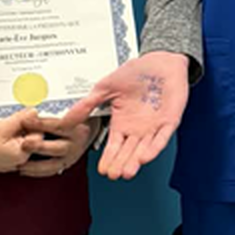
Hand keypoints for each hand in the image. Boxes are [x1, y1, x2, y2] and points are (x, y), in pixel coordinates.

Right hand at [0, 109, 46, 173]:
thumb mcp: (0, 127)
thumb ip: (20, 120)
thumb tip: (35, 112)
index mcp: (22, 154)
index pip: (39, 134)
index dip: (32, 121)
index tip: (24, 113)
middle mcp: (19, 160)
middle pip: (31, 137)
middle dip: (23, 124)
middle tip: (11, 118)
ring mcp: (10, 160)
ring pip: (20, 139)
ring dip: (14, 129)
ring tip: (2, 125)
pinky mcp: (3, 157)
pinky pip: (12, 143)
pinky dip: (7, 135)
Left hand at [17, 110, 101, 179]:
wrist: (90, 126)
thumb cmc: (78, 115)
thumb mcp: (72, 108)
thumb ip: (54, 108)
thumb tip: (32, 107)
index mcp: (78, 127)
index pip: (59, 125)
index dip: (41, 124)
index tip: (25, 120)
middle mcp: (76, 143)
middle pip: (57, 147)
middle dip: (38, 146)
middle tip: (23, 144)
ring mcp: (72, 155)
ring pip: (52, 164)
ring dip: (34, 165)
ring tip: (19, 163)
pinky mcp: (67, 163)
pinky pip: (51, 171)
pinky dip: (36, 172)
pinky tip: (24, 169)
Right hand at [64, 51, 189, 181]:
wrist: (159, 60)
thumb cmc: (135, 73)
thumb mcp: (105, 88)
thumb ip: (86, 105)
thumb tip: (65, 119)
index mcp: (122, 123)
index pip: (114, 146)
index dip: (108, 158)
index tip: (102, 170)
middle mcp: (138, 129)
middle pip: (128, 152)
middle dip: (120, 164)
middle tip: (113, 174)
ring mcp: (154, 126)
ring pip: (144, 148)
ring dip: (136, 161)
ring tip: (126, 172)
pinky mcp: (169, 121)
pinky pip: (162, 137)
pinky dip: (155, 147)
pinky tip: (145, 156)